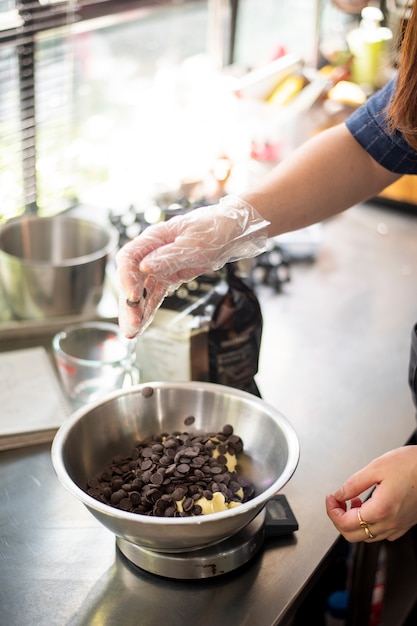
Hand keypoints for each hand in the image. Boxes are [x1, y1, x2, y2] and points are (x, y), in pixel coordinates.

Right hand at [115, 195, 268, 336]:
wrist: (232, 231)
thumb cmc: (214, 229)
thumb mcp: (195, 244)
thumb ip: (169, 256)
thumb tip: (144, 267)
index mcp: (154, 238)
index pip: (128, 258)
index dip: (126, 278)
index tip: (132, 296)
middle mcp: (152, 252)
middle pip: (131, 279)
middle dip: (129, 304)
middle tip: (131, 326)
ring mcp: (159, 266)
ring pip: (141, 291)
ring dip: (136, 312)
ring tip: (132, 333)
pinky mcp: (169, 277)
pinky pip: (154, 295)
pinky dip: (148, 310)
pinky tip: (142, 325)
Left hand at [326, 446, 416, 541]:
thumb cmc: (411, 464)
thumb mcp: (376, 467)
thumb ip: (354, 484)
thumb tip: (339, 494)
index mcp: (381, 509)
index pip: (345, 524)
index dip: (331, 511)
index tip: (330, 498)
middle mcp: (390, 522)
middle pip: (353, 536)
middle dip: (339, 519)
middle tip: (337, 502)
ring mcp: (399, 525)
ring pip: (367, 536)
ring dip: (354, 522)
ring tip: (354, 501)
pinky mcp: (405, 524)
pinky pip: (382, 533)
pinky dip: (369, 524)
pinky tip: (369, 507)